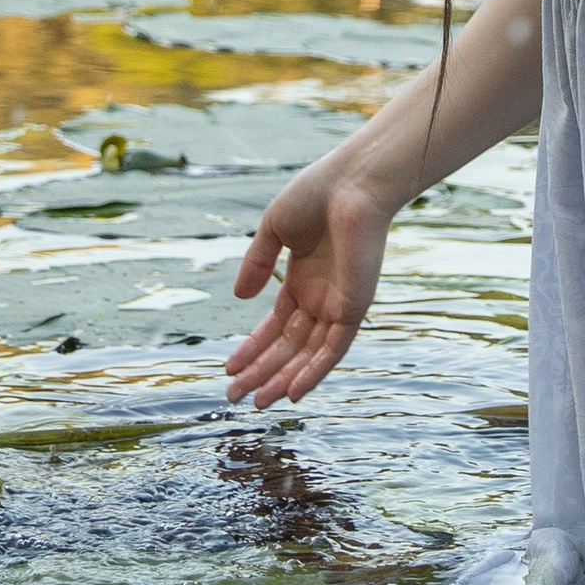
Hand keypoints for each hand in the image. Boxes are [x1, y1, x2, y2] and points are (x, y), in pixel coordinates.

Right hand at [225, 162, 393, 408]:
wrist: (353, 182)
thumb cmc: (317, 193)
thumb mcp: (274, 228)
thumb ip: (257, 264)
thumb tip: (238, 298)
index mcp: (303, 278)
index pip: (276, 324)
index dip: (252, 347)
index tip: (229, 367)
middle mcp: (321, 296)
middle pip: (288, 346)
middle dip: (260, 371)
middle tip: (234, 395)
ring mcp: (338, 303)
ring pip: (307, 354)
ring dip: (281, 379)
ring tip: (255, 403)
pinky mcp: (355, 307)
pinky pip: (334, 349)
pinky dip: (314, 372)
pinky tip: (291, 394)